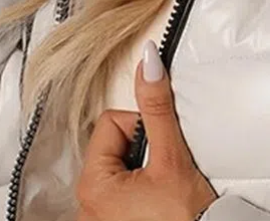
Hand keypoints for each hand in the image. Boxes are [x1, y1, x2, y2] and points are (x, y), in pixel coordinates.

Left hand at [75, 39, 217, 220]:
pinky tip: (159, 200)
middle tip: (164, 168)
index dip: (143, 127)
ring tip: (163, 187)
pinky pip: (122, 190)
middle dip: (142, 148)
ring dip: (143, 168)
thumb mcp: (172, 156)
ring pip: (120, 166)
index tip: (161, 148)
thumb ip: (158, 108)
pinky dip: (141, 189)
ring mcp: (98, 218)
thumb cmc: (183, 218)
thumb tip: (148, 64)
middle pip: (114, 144)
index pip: (112, 122)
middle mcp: (86, 205)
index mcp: (92, 184)